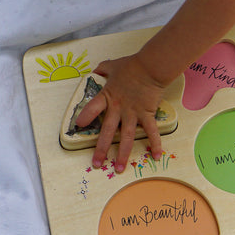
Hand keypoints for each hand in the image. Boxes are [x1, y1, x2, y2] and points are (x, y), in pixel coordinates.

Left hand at [74, 52, 164, 171]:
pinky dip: (155, 143)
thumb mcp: (112, 65)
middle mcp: (119, 108)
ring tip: (119, 168)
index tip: (78, 127)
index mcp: (108, 96)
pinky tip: (156, 156)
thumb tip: (95, 71)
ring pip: (127, 137)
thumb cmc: (132, 65)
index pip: (92, 108)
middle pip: (107, 131)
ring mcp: (133, 113)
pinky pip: (151, 131)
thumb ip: (102, 69)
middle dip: (101, 149)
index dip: (85, 117)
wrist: (152, 66)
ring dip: (123, 153)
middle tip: (96, 164)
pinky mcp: (147, 114)